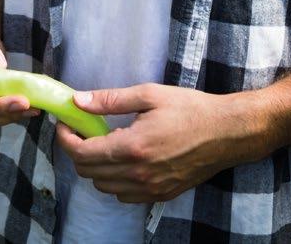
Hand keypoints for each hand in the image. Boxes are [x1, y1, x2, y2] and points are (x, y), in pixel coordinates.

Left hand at [54, 82, 268, 203]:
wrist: (225, 133)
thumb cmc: (190, 108)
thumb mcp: (149, 94)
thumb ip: (111, 100)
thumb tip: (79, 101)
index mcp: (133, 147)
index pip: (83, 153)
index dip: (66, 139)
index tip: (65, 124)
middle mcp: (138, 174)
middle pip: (89, 174)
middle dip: (77, 151)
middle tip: (81, 130)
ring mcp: (150, 189)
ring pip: (104, 188)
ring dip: (95, 168)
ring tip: (103, 143)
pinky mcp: (161, 195)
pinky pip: (124, 196)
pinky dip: (114, 181)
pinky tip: (123, 159)